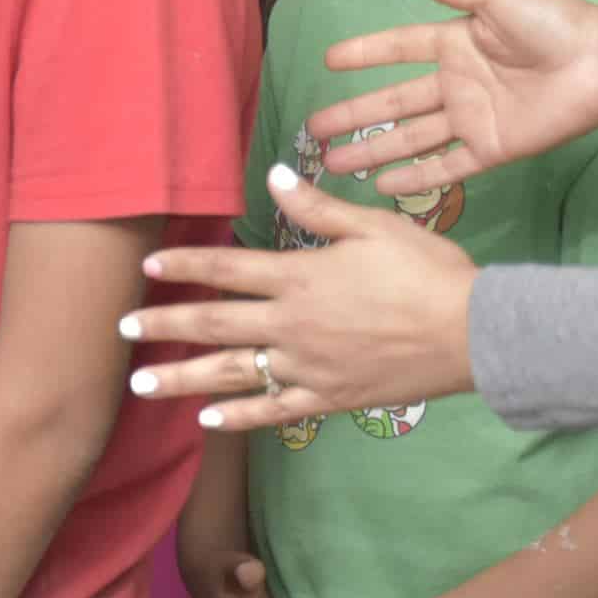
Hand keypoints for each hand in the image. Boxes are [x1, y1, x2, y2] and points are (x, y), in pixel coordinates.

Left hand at [121, 167, 477, 430]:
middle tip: (121, 330)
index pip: (226, 267)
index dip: (184, 265)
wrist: (476, 333)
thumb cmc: (428, 272)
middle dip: (163, 325)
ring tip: (139, 384)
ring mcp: (308, 365)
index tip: (147, 268)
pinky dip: (237, 417)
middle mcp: (293, 323)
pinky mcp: (330, 397)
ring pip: (231, 372)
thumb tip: (274, 177)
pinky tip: (206, 421)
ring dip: (181, 378)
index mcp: (300, 276)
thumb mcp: (374, 226)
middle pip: (214, 323)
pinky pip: (274, 410)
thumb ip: (318, 207)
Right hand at [310, 0, 597, 193]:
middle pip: (393, 102)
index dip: (365, 53)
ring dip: (373, 150)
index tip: (328, 59)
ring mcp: (472, 118)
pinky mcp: (492, 148)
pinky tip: (384, 187)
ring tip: (334, 162)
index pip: (398, 49)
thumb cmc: (555, 23)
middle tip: (315, 127)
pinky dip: (416, 179)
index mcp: (455, 43)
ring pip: (410, 138)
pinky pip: (447, 166)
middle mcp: (457, 83)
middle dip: (353, 115)